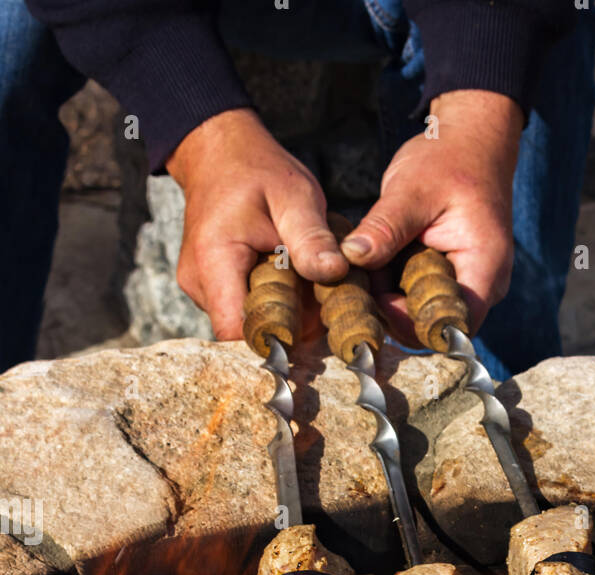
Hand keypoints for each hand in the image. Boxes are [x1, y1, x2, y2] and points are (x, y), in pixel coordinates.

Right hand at [166, 109, 347, 339]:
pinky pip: (245, 309)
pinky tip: (290, 279)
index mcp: (215, 261)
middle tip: (323, 301)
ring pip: (248, 323)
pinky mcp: (210, 289)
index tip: (316, 334)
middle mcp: (200, 283)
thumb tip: (335, 273)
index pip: (237, 332)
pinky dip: (273, 302)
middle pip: (246, 332)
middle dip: (290, 327)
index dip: (276, 342)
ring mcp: (201, 288)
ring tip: (306, 282)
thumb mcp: (295, 195)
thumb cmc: (257, 170)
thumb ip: (311, 237)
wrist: (219, 153)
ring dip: (283, 314)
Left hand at [339, 90, 522, 339]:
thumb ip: (384, 227)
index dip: (411, 324)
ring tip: (364, 266)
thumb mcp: (412, 189)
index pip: (451, 325)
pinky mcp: (446, 278)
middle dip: (392, 311)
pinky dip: (391, 285)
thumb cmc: (449, 158)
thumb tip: (349, 259)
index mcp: (484, 269)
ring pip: (420, 313)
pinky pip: (415, 296)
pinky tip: (372, 263)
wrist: (469, 140)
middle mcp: (481, 286)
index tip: (376, 299)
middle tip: (359, 281)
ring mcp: (464, 284)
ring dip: (388, 298)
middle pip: (433, 326)